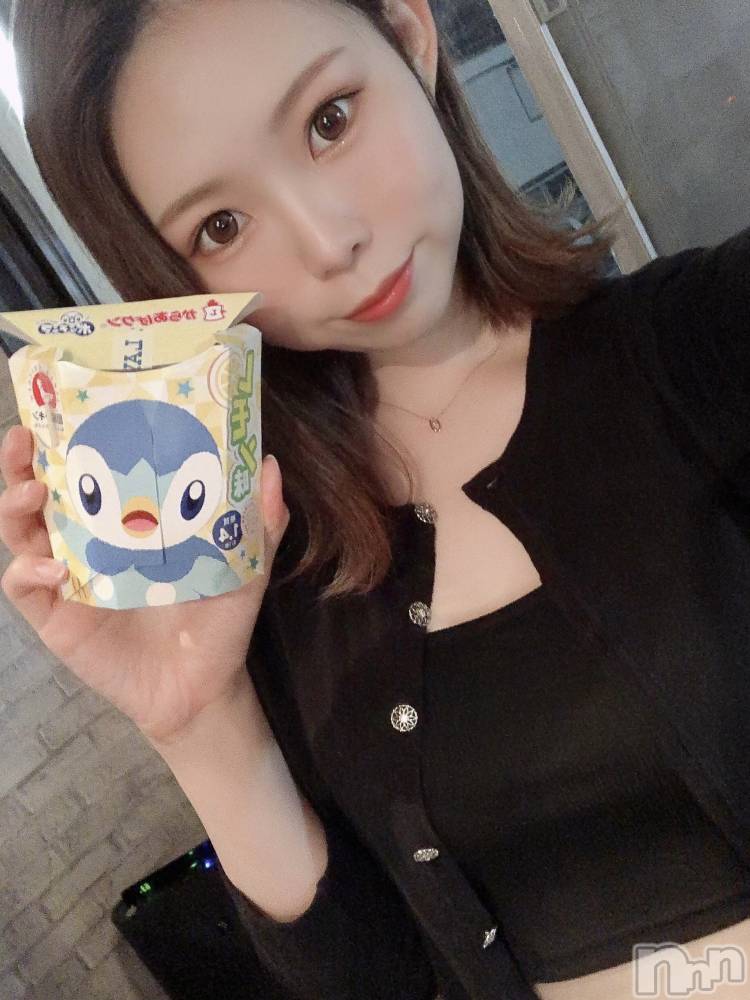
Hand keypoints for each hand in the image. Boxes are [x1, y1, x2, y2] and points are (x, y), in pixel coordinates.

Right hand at [0, 425, 289, 743]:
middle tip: (25, 436)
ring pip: (19, 532)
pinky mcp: (56, 616)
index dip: (68, 436)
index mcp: (127, 519)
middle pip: (39, 490)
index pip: (88, 468)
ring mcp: (67, 577)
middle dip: (21, 460)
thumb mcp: (246, 564)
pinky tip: (53, 565)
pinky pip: (25, 586)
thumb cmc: (220, 621)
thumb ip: (260, 518)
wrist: (203, 687)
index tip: (65, 405)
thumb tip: (267, 461)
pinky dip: (28, 570)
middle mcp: (89, 540)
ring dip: (14, 505)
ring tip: (33, 490)